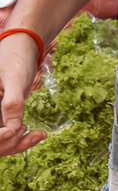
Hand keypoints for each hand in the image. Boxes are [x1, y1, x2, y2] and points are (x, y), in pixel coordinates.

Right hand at [0, 38, 46, 154]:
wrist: (24, 47)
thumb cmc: (17, 57)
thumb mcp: (15, 79)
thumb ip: (12, 102)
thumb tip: (12, 129)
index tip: (14, 131)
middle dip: (9, 142)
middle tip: (29, 132)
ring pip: (1, 141)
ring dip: (17, 143)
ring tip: (38, 135)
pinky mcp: (2, 117)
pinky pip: (8, 134)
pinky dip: (22, 138)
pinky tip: (39, 134)